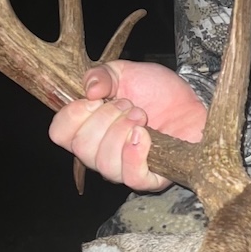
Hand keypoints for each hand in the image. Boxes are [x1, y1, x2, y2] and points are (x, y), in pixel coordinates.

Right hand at [48, 60, 206, 190]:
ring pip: (104, 164)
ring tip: (140, 115)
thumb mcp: (125, 73)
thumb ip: (102, 75)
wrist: (192, 99)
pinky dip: (134, 154)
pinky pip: (132, 178)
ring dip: (122, 132)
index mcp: (88, 129)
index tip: (95, 98)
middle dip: (105, 118)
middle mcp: (101, 154)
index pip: (59, 134)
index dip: (72, 115)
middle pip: (82, 148)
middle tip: (128, 104)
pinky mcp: (151, 178)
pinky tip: (144, 135)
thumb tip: (89, 90)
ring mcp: (125, 168)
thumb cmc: (156, 91)